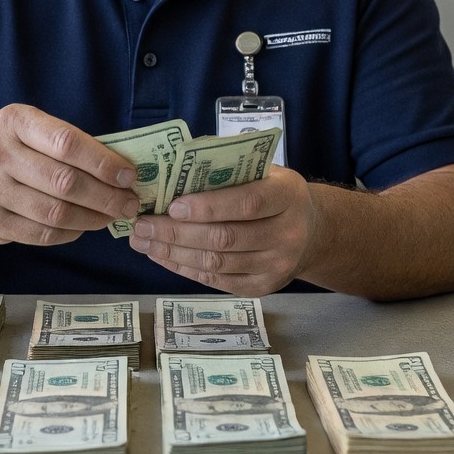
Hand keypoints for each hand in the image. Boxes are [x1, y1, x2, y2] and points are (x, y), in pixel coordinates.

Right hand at [0, 104, 139, 246]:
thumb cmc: (2, 147)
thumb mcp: (24, 127)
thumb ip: (63, 142)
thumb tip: (117, 168)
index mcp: (13, 122)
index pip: (67, 143)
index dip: (103, 162)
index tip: (127, 175)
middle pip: (65, 182)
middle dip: (106, 196)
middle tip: (129, 202)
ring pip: (55, 213)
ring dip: (93, 218)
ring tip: (112, 216)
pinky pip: (41, 235)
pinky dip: (70, 233)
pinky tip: (84, 226)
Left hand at [129, 165, 321, 295]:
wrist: (312, 232)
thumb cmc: (275, 194)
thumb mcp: (264, 171)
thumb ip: (228, 168)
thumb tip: (174, 166)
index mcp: (287, 196)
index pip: (247, 203)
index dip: (208, 207)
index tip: (172, 206)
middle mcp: (287, 234)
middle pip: (225, 238)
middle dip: (177, 233)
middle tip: (142, 225)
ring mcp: (276, 266)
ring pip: (216, 262)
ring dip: (173, 252)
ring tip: (143, 240)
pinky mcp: (262, 287)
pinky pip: (216, 280)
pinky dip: (184, 268)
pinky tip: (162, 255)